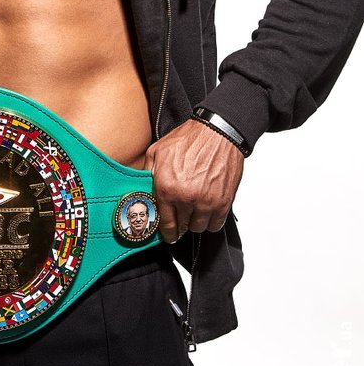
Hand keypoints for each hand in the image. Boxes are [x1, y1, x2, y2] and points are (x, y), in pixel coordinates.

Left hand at [143, 118, 243, 242]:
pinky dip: (211, 220)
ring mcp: (206, 201)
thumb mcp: (156, 152)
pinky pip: (216, 224)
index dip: (166, 232)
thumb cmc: (188, 139)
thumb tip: (142, 190)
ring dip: (195, 222)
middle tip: (181, 216)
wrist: (217, 131)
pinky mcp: (223, 201)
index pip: (164, 223)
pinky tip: (207, 210)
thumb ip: (147, 174)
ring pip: (198, 228)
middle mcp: (186, 197)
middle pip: (182, 227)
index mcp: (166, 187)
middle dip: (180, 223)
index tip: (168, 234)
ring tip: (194, 210)